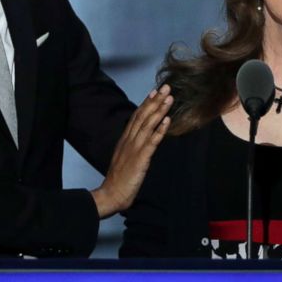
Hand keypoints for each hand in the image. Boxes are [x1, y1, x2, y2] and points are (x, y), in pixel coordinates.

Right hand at [90, 85, 172, 217]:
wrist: (112, 194)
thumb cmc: (119, 178)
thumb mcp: (124, 157)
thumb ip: (131, 145)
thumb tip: (141, 137)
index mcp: (125, 139)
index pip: (136, 117)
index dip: (146, 103)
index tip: (154, 91)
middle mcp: (129, 140)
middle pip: (143, 116)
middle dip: (155, 101)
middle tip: (166, 87)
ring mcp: (134, 148)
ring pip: (148, 125)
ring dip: (159, 110)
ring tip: (169, 98)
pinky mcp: (140, 158)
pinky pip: (152, 142)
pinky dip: (160, 130)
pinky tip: (167, 120)